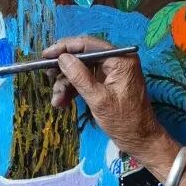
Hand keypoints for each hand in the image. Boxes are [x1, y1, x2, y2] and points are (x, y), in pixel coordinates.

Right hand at [43, 35, 167, 163]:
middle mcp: (117, 60)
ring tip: (57, 100)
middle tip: (47, 77)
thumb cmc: (125, 121)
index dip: (64, 48)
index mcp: (121, 59)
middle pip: (82, 56)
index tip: (45, 55)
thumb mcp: (99, 99)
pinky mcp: (106, 83)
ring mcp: (111, 72)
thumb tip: (62, 58)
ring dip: (66, 84)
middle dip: (64, 69)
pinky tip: (62, 102)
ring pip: (81, 70)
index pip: (88, 44)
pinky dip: (73, 90)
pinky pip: (85, 80)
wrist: (140, 140)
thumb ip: (80, 77)